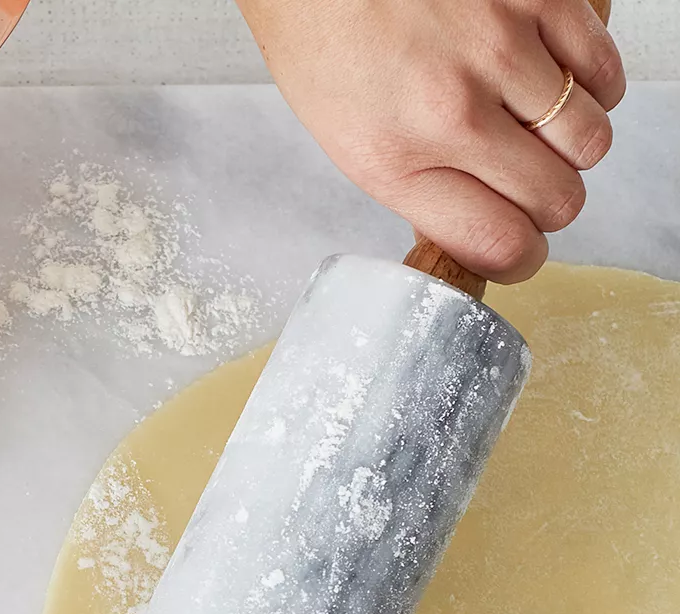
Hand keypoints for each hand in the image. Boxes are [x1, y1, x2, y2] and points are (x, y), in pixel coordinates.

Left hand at [235, 0, 625, 281]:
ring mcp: (499, 50)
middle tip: (529, 182)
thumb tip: (483, 224)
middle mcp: (450, 113)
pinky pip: (602, 66)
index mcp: (394, 163)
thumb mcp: (350, 139)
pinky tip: (555, 76)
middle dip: (551, 203)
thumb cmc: (327, 41)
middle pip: (557, 199)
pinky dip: (592, 82)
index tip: (521, 250)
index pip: (497, 245)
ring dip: (572, 141)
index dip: (520, 258)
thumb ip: (419, 186)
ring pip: (590, 138)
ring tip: (539, 124)